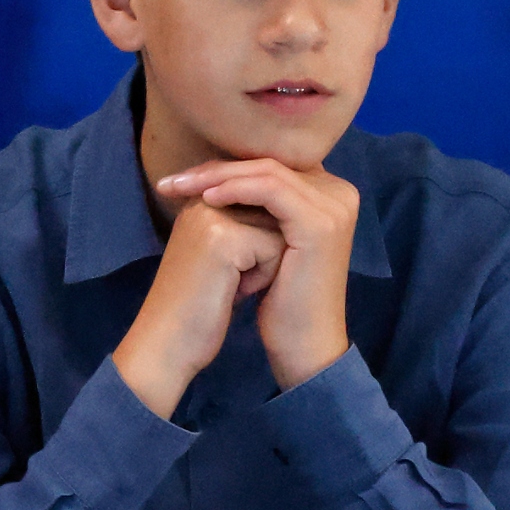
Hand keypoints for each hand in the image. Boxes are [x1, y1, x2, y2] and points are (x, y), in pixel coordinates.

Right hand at [111, 193, 287, 413]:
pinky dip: (262, 278)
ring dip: (264, 266)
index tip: (225, 271)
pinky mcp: (224, 238)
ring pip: (278, 231)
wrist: (168, 344)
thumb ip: (247, 228)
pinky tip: (231, 292)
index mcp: (201, 201)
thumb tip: (289, 215)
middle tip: (227, 281)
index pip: (263, 205)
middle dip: (263, 254)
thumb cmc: (198, 308)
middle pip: (273, 216)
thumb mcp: (222, 258)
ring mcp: (212, 216)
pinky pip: (275, 249)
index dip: (258, 248)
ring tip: (228, 284)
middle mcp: (204, 200)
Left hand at [161, 158, 361, 389]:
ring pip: (266, 172)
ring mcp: (334, 207)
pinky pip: (270, 191)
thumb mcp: (270, 243)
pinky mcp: (321, 223)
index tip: (180, 179)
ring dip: (217, 176)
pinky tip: (206, 198)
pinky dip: (235, 190)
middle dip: (214, 169)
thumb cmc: (282, 299)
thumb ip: (257, 207)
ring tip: (180, 187)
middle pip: (268, 165)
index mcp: (330, 194)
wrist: (304, 344)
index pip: (270, 166)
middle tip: (170, 180)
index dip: (224, 167)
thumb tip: (212, 175)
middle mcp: (339, 194)